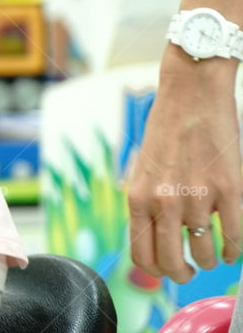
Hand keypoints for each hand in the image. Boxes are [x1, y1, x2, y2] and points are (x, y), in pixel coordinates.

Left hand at [128, 56, 241, 282]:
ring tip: (211, 255)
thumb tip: (152, 238)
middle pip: (173, 264)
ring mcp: (198, 198)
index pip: (142, 255)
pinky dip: (234, 250)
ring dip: (210, 261)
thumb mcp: (141, 168)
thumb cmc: (165, 130)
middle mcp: (165, 203)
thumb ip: (146, 203)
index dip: (155, 272)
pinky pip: (235, 238)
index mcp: (138, 198)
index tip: (165, 271)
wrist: (191, 95)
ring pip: (206, 254)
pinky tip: (231, 249)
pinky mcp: (230, 191)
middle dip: (183, 276)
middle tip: (190, 273)